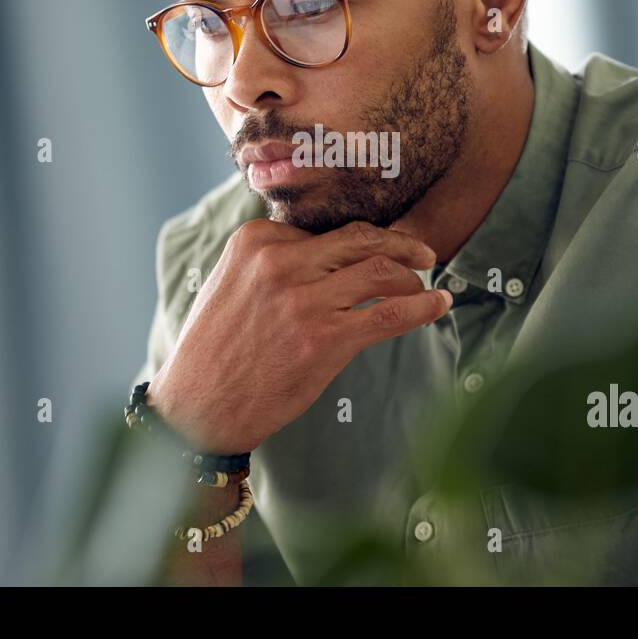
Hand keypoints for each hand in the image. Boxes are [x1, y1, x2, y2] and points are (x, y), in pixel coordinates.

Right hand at [149, 219, 450, 451]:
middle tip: (424, 253)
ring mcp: (303, 300)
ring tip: (425, 286)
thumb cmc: (215, 349)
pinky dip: (423, 306)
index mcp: (255, 240)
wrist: (198, 407)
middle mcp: (280, 262)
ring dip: (413, 277)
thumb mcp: (231, 282)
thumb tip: (328, 251)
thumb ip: (272, 260)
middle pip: (361, 239)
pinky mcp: (324, 339)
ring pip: (381, 271)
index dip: (359, 245)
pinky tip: (439, 303)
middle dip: (401, 244)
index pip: (326, 231)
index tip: (377, 254)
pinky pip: (390, 313)